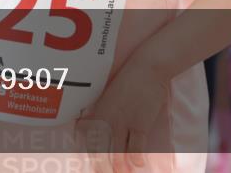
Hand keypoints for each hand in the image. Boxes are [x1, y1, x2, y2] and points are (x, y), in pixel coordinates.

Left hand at [75, 54, 167, 171]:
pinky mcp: (141, 124)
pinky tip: (136, 165)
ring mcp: (124, 123)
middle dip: (102, 166)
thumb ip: (98, 111)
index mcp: (99, 113)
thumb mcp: (108, 94)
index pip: (89, 139)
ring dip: (119, 166)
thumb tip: (83, 125)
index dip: (89, 155)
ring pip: (118, 152)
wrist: (147, 68)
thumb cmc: (128, 79)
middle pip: (102, 150)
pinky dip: (135, 157)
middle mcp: (108, 120)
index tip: (92, 165)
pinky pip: (136, 146)